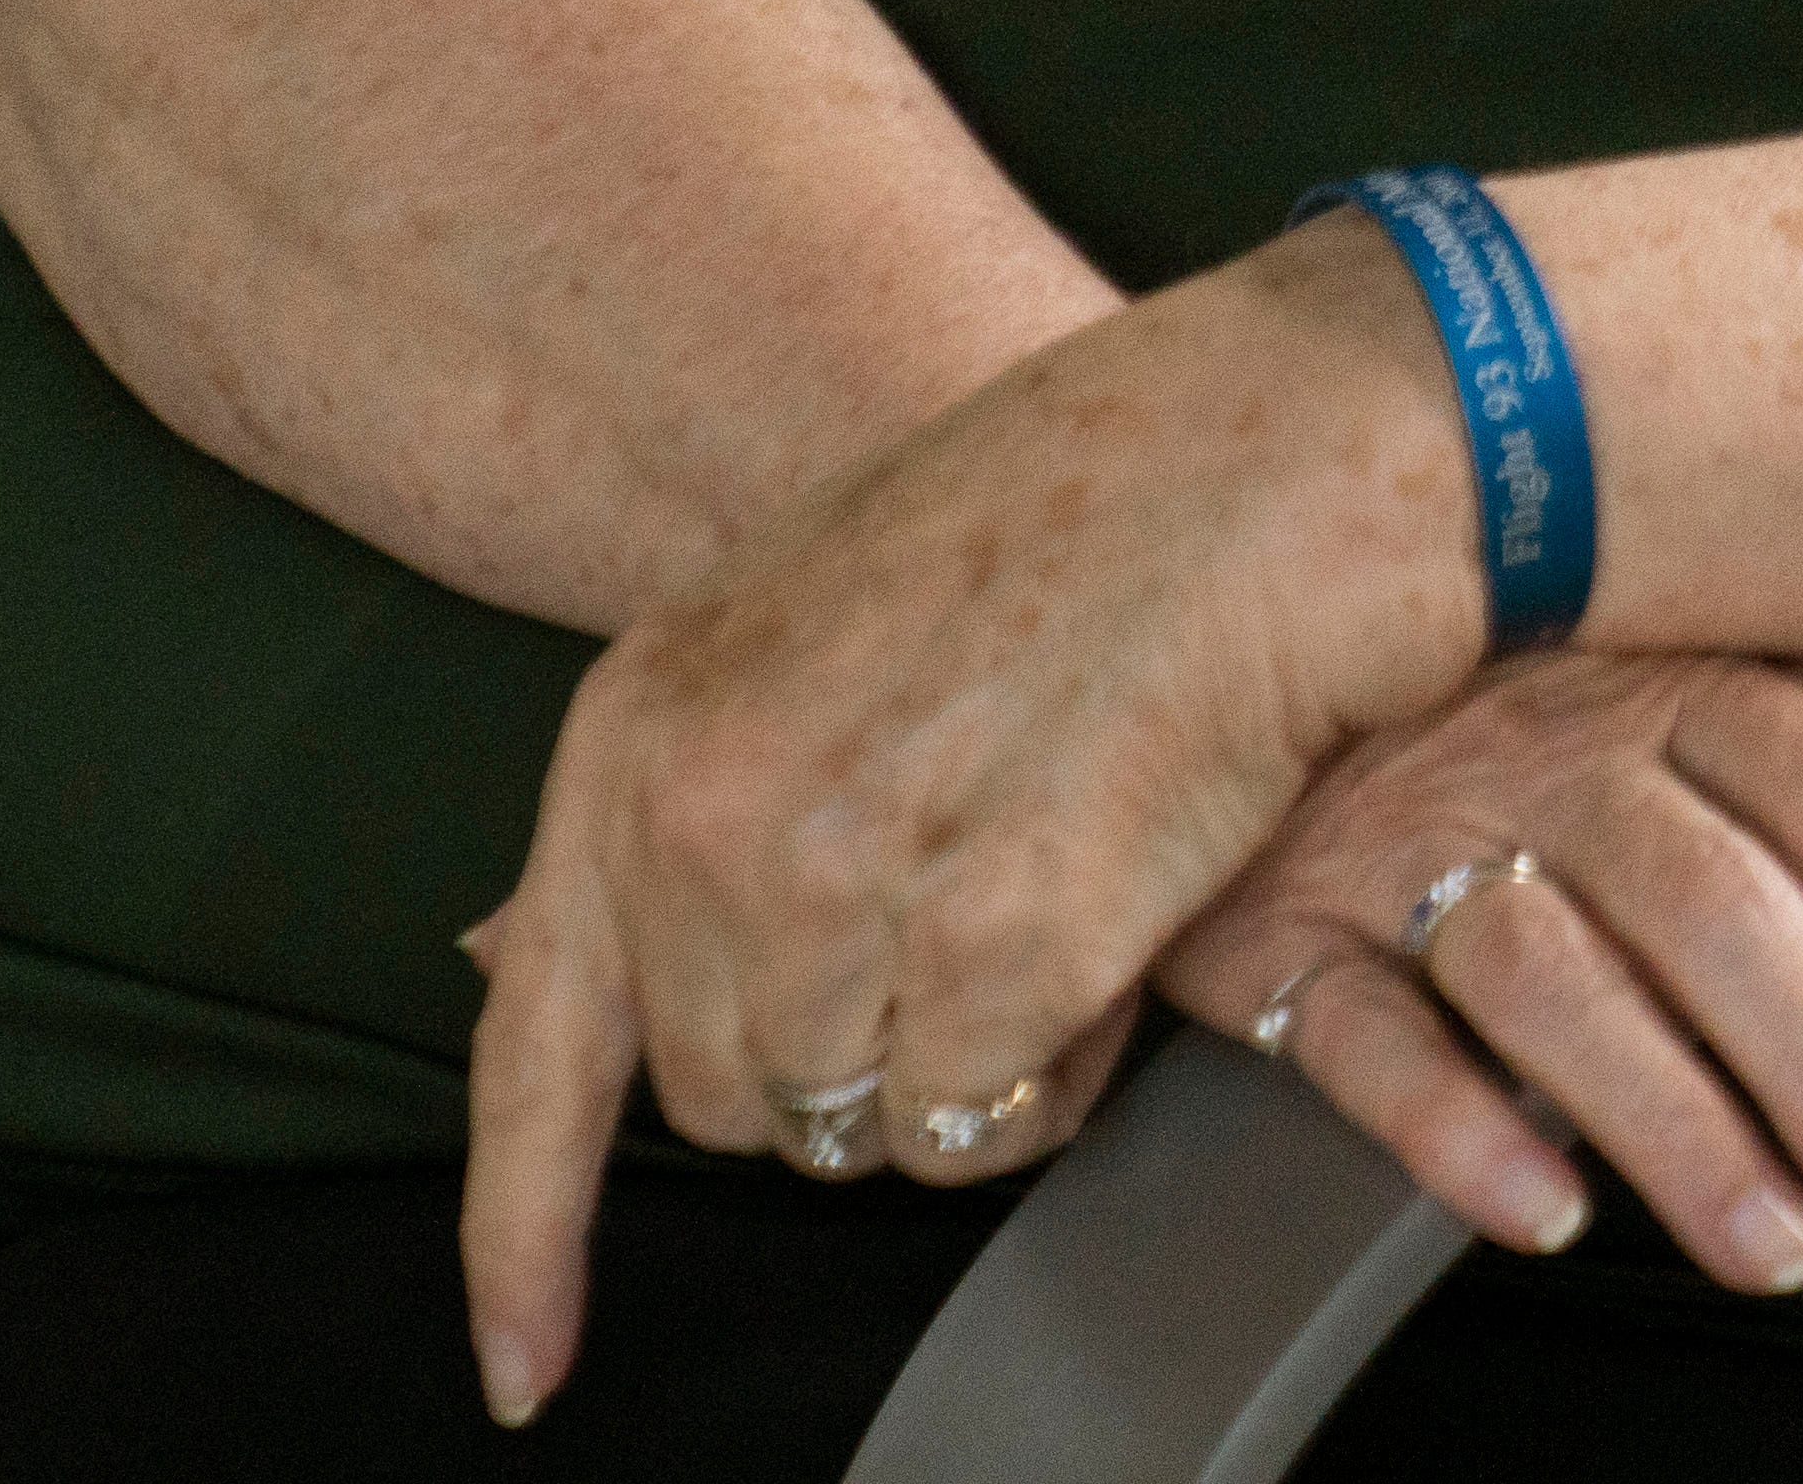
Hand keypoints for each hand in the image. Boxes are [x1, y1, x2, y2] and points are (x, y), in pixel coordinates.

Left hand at [454, 221, 1474, 1423]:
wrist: (1281, 435)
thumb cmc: (1083, 502)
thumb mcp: (807, 616)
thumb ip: (696, 789)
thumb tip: (521, 968)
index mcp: (639, 731)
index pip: (534, 1043)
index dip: (524, 1232)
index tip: (527, 1367)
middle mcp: (705, 818)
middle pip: (733, 1103)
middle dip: (853, 1051)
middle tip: (974, 903)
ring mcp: (845, 884)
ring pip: (868, 1128)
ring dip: (971, 1054)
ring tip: (1057, 882)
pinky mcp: (1002, 939)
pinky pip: (990, 1119)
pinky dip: (1061, 1061)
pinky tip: (1113, 914)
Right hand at [1165, 647, 1802, 1296]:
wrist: (1201, 627)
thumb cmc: (1468, 666)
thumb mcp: (1636, 628)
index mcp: (1654, 676)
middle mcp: (1542, 750)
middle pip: (1716, 910)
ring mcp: (1400, 838)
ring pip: (1558, 986)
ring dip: (1679, 1128)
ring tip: (1776, 1249)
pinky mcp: (1269, 926)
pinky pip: (1357, 1032)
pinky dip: (1453, 1125)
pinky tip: (1544, 1208)